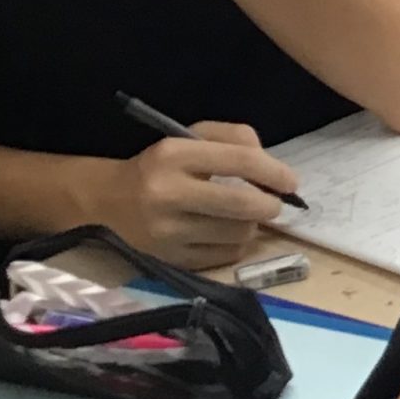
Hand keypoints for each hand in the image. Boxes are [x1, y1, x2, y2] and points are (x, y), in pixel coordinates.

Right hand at [98, 119, 300, 265]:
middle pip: (243, 204)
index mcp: (173, 155)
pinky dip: (235, 244)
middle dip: (270, 205)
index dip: (274, 173)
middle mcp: (167, 193)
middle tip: (273, 204)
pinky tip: (223, 232)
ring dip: (251, 225)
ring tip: (242, 216)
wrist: (108, 201)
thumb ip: (234, 139)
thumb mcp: (190, 139)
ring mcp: (167, 231)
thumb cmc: (160, 166)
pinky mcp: (170, 259)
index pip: (240, 161)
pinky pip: (225, 256)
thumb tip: (270, 164)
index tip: (291, 182)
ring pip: (238, 233)